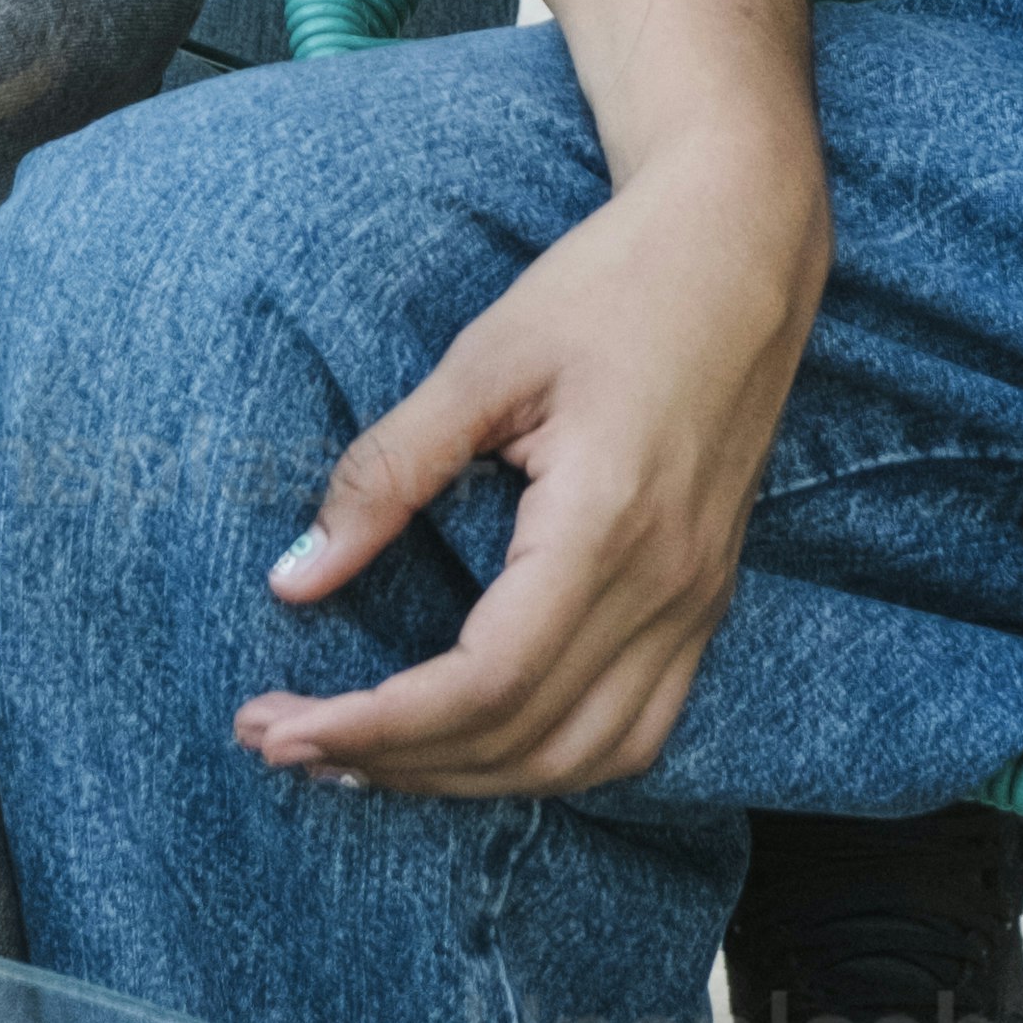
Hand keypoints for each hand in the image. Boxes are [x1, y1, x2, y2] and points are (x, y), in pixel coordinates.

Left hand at [238, 143, 829, 802]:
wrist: (744, 245)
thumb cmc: (614, 284)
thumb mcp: (484, 360)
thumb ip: (388, 474)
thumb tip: (294, 578)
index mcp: (607, 526)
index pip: (482, 684)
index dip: (375, 724)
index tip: (278, 726)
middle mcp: (666, 588)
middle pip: (522, 740)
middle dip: (394, 761)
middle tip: (282, 743)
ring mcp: (697, 604)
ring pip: (582, 758)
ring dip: (464, 778)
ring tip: (360, 759)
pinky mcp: (705, 601)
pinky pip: (633, 731)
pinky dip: (546, 761)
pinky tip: (473, 745)